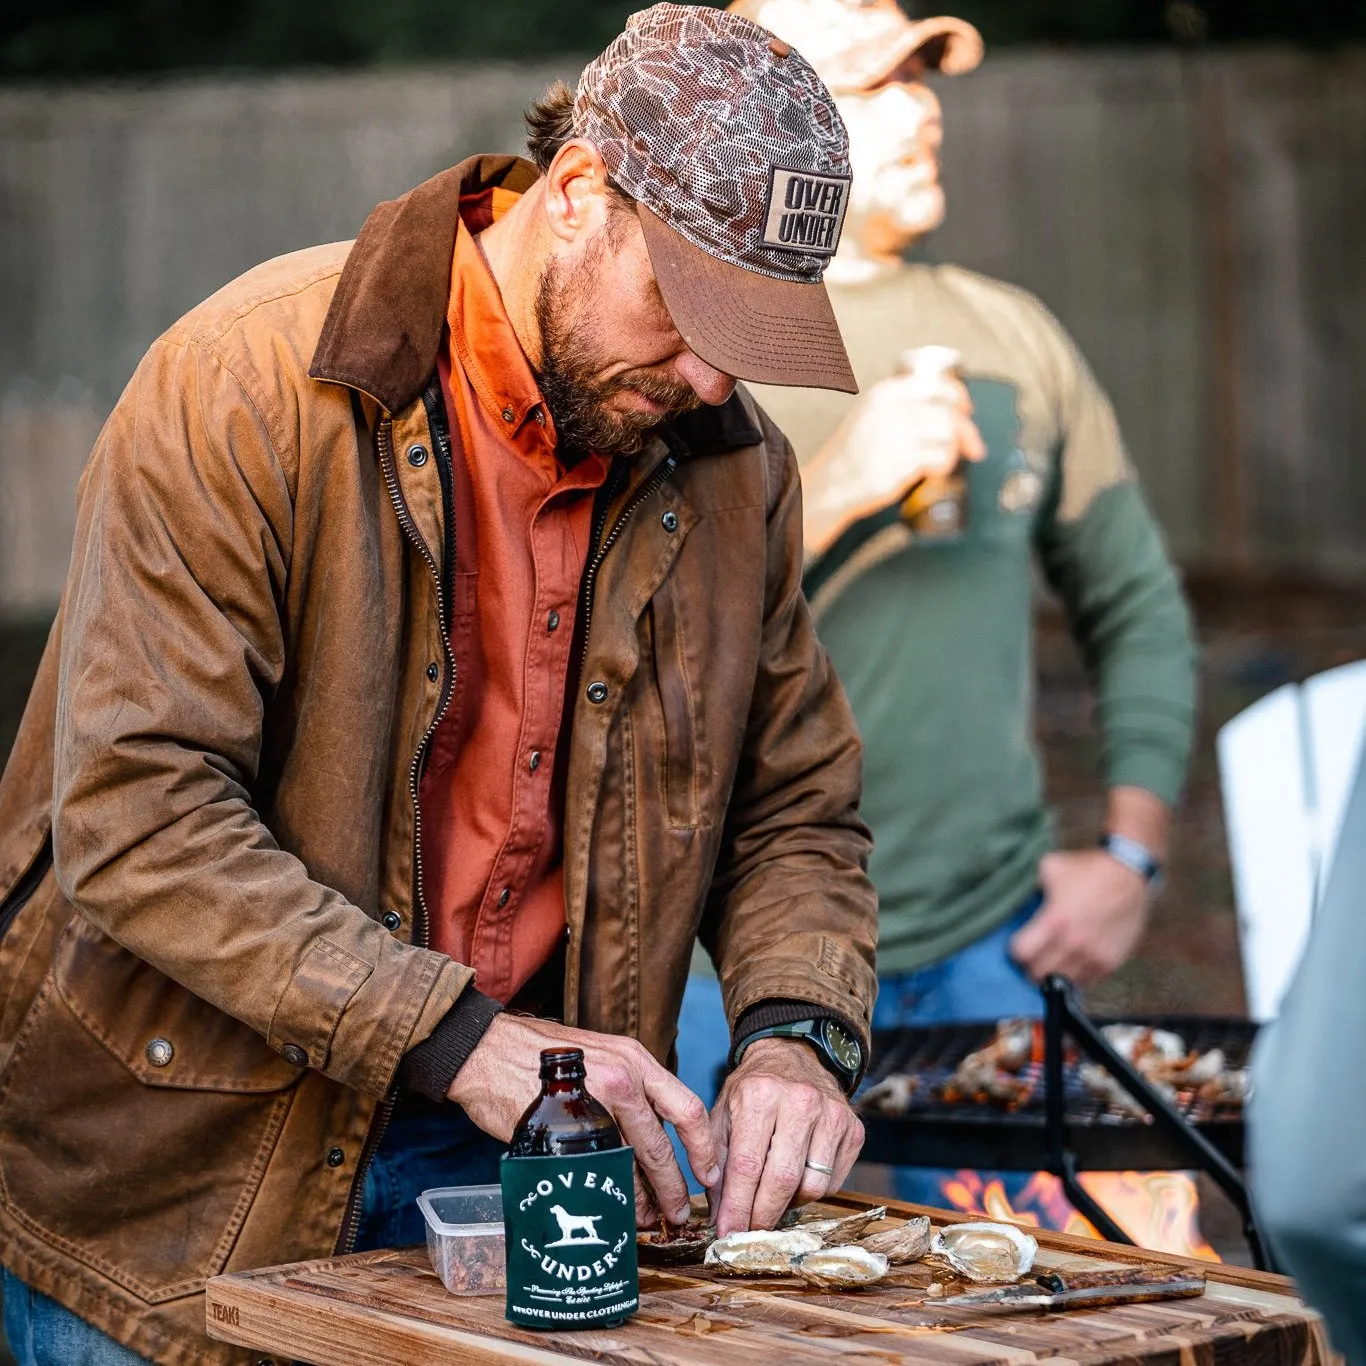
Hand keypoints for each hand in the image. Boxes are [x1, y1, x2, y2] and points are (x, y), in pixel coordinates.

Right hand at [447, 1015, 719, 1226]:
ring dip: (644, 1196)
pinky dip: (610, 1193)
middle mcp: (623, 1076)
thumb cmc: (540, 1055)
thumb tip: (649, 1133)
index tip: (709, 1174)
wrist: (485, 1049)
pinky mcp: (565, 1127)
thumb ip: (627, 1086)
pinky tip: (613, 1208)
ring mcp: (595, 1102)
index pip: (686, 1106)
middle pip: (662, 1143)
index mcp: (634, 1059)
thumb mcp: (598, 1054)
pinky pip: (598, 1169)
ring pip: (632, 1162)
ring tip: (647, 1218)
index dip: (702, 1147)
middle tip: (678, 1212)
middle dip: (675, 1185)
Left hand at [709, 1037, 864, 1236]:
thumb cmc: (753, 1090)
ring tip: (770, 1198)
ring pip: (812, 1187)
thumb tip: (720, 1216)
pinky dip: (810, 1193)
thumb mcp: (724, 1113)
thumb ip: (717, 1162)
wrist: (793, 1056)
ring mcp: (832, 1115)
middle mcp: (800, 1101)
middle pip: (782, 1180)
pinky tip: (794, 1181)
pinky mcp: (853, 1129)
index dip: (737, 1206)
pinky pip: (832, 1183)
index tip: (727, 1233)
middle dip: (762, 1216)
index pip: (747, 1165)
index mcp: (760, 1095)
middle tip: (749, 1233)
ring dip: (788, 1205)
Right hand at [803, 355, 985, 556]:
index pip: (938, 385)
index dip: (959, 397)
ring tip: (938, 461)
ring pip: (949, 435)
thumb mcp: (874, 414)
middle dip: (966, 432)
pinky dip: (942, 466)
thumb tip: (953, 411)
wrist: (834, 482)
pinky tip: (930, 471)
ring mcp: (899, 434)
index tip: (966, 410)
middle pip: (949, 412)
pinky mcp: (905, 460)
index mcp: (888, 393)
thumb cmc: (856, 453)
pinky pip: (941, 458)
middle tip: (973, 447)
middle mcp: (895, 409)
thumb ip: (906, 405)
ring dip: (951, 450)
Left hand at [1009, 849, 1149, 985]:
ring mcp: (1093, 957)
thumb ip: (1032, 887)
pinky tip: (1072, 963)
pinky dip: (1076, 976)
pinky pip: (1086, 982)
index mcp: (1054, 921)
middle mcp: (1073, 944)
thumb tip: (1021, 901)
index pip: (1022, 954)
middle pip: (1038, 974)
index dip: (1015, 951)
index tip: (1017, 946)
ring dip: (1053, 974)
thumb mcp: (1050, 868)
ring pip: (1062, 982)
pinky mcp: (1110, 963)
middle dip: (1030, 967)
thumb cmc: (1089, 870)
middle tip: (1032, 958)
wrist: (1129, 874)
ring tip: (1051, 962)